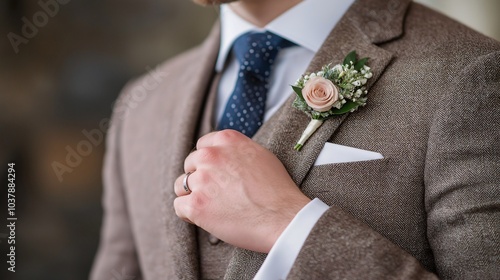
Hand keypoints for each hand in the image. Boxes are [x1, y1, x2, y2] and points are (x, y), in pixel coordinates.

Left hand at [173, 130, 310, 252]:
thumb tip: (224, 154)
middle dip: (199, 178)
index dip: (208, 163)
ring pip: (181, 185)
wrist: (283, 217)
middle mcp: (210, 155)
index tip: (216, 175)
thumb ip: (237, 150)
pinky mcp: (196, 204)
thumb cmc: (277, 189)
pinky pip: (179, 207)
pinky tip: (207, 218)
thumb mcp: (260, 155)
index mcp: (226, 139)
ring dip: (192, 195)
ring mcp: (201, 179)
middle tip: (217, 194)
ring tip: (212, 207)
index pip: (202, 146)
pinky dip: (190, 214)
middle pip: (190, 165)